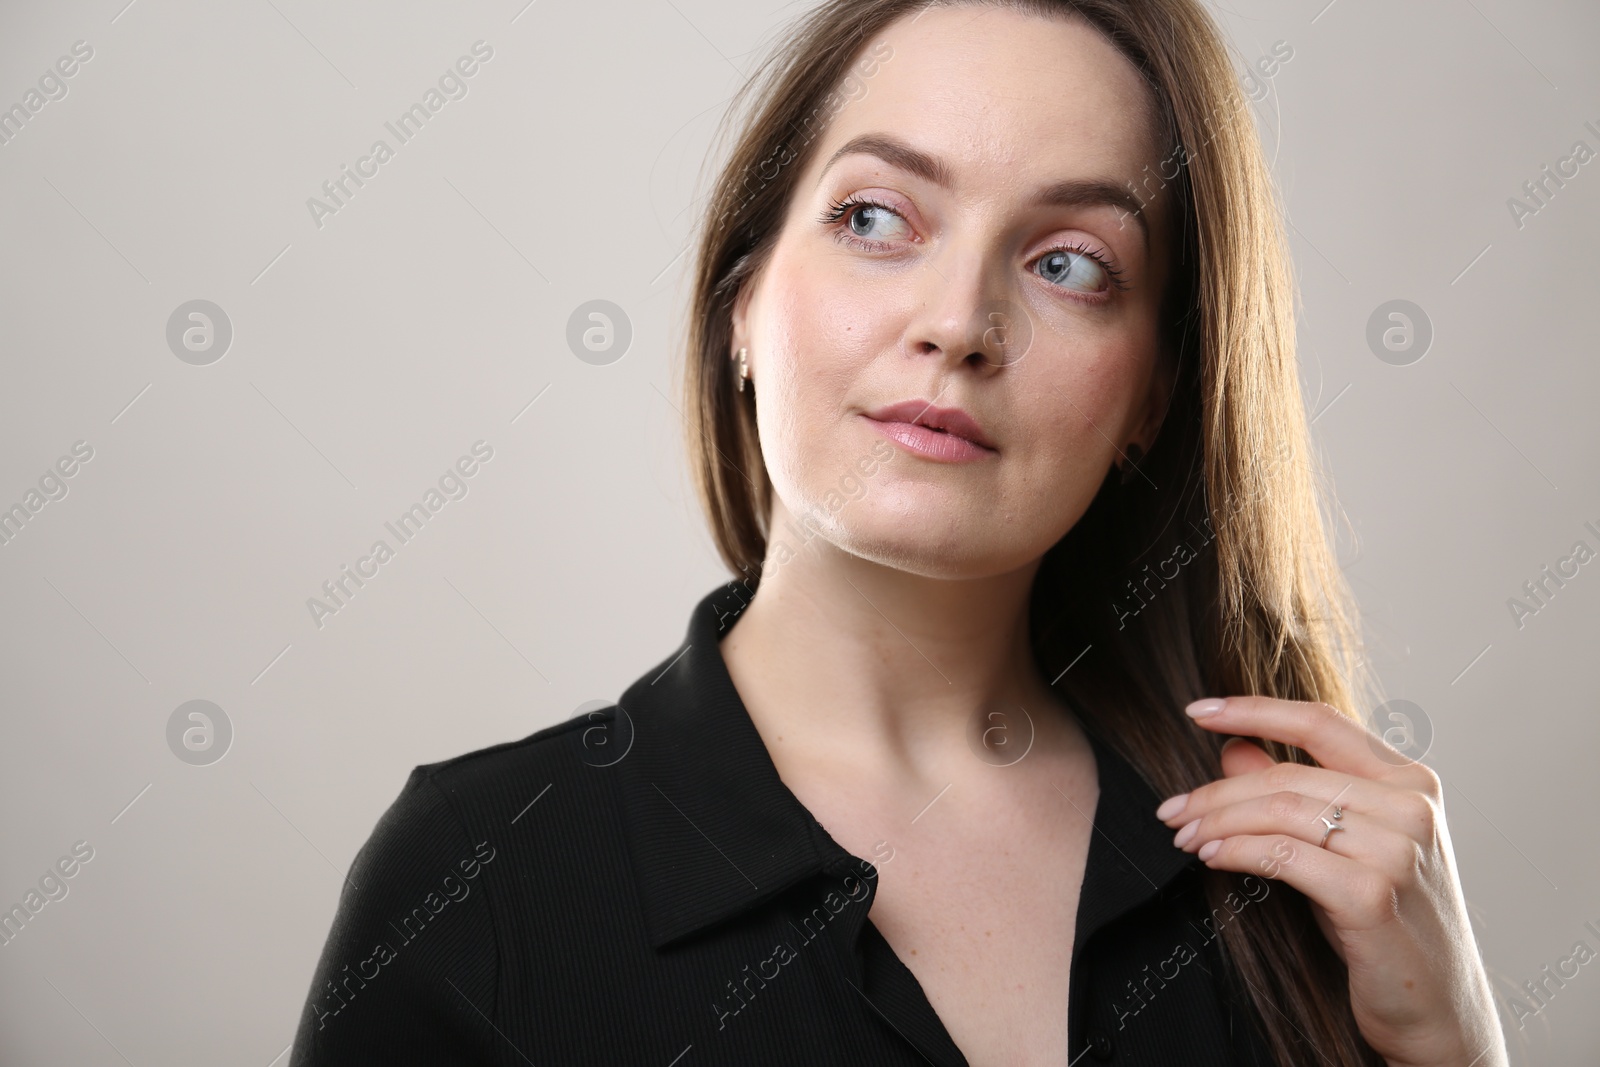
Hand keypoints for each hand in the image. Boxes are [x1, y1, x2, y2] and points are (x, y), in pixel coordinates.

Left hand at [1154, 696, 1506, 1066]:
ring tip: (1185, 837)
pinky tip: (1212, 858)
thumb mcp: (1342, 846)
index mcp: (1410, 781)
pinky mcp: (1372, 895)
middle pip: (1287, 776)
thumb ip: (1294, 793)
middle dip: (1215, 792)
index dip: (1253, 710)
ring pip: (1279, 813)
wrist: (1439, 1008)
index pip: (1320, 722)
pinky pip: (1282, 857)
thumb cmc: (1386, 923)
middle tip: (1172, 810)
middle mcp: (1411, 807)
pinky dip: (1237, 852)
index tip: (1198, 711)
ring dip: (1218, 823)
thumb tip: (1232, 747)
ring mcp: (1397, 851)